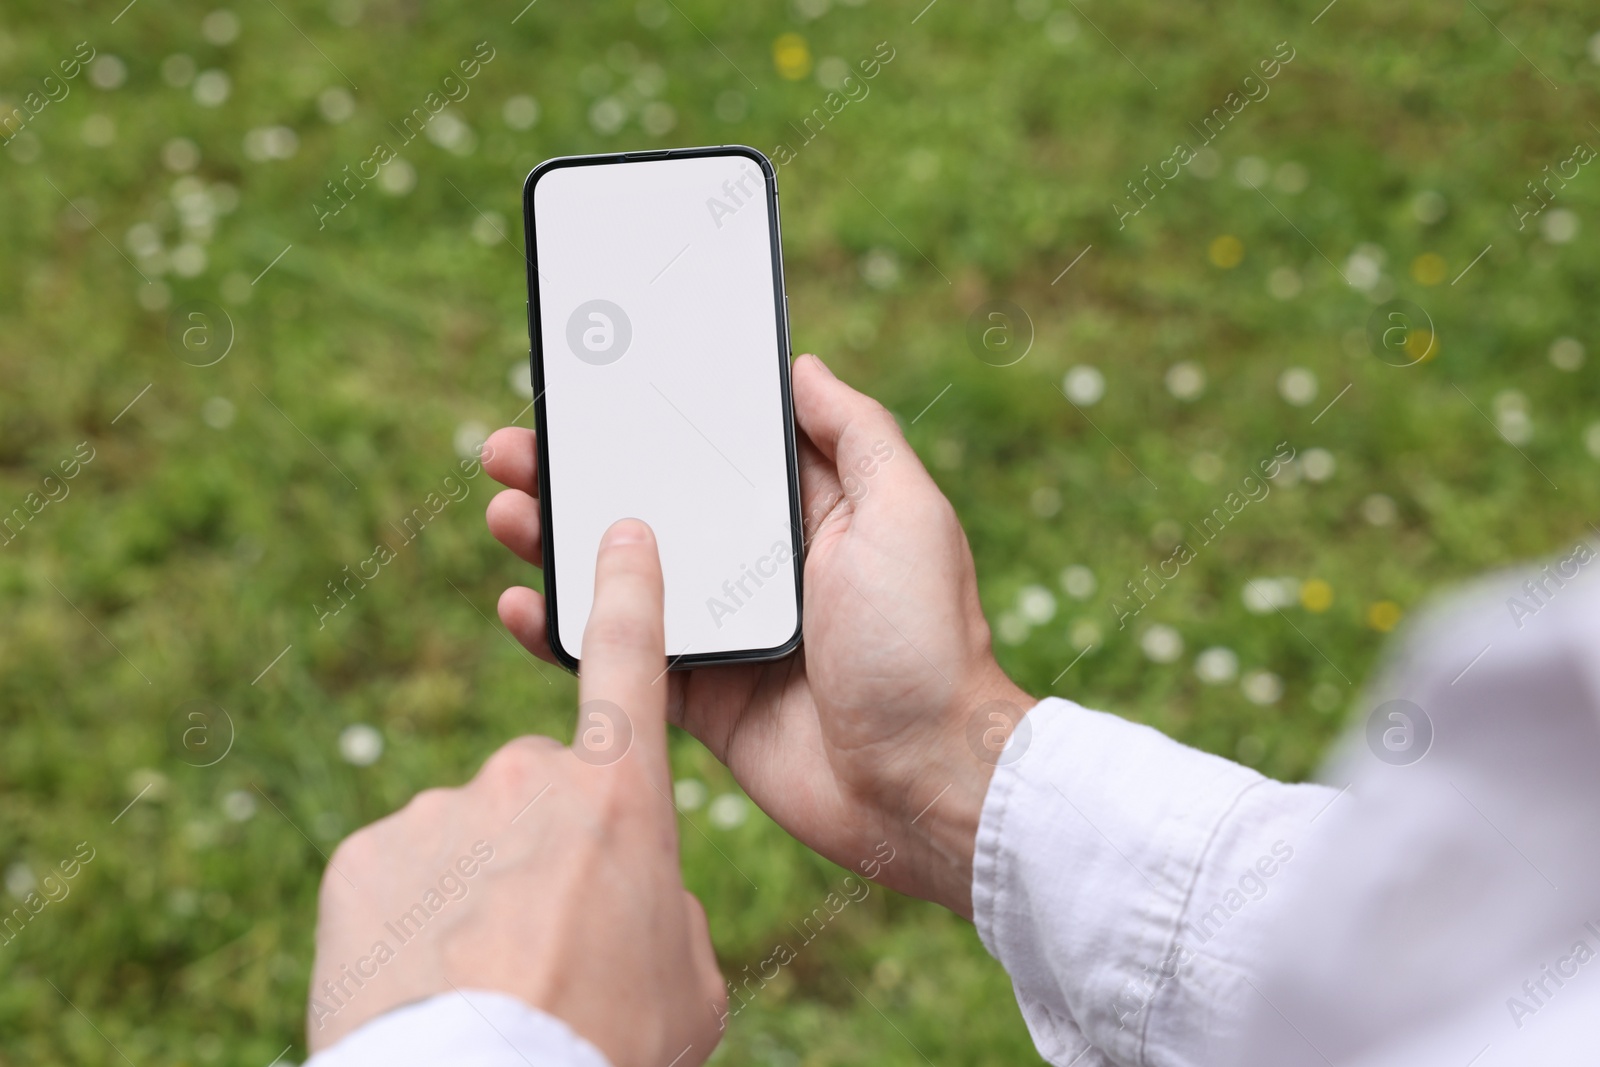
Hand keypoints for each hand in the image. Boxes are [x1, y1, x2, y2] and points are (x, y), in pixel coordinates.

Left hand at [308, 520, 726, 1065]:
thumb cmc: (607, 1046)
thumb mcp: (689, 980)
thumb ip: (667, 906)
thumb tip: (634, 892)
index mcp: (619, 796)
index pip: (630, 664)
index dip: (628, 593)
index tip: (618, 530)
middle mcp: (525, 780)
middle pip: (538, 796)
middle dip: (543, 852)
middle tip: (550, 942)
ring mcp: (436, 812)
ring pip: (463, 841)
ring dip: (474, 895)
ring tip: (489, 982)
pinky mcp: (363, 857)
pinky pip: (398, 876)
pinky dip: (410, 920)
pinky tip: (427, 982)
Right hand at [484, 356, 1030, 916]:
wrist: (921, 783)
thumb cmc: (924, 643)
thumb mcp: (904, 514)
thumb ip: (856, 435)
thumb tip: (804, 366)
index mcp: (808, 515)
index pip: (717, 451)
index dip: (654, 418)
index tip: (591, 386)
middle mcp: (761, 567)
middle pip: (654, 505)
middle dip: (582, 473)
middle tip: (515, 448)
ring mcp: (725, 631)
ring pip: (623, 576)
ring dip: (558, 541)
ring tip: (505, 509)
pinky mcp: (699, 697)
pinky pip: (620, 654)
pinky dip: (564, 632)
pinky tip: (520, 603)